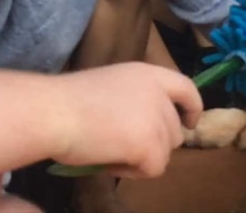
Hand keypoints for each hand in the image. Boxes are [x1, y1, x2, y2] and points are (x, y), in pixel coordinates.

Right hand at [50, 62, 201, 178]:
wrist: (54, 111)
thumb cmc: (68, 100)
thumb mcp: (112, 85)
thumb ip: (135, 98)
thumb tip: (142, 125)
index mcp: (147, 73)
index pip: (186, 87)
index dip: (192, 107)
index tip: (188, 122)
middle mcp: (159, 93)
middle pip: (174, 130)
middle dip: (153, 143)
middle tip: (121, 144)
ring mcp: (158, 119)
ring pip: (165, 152)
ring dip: (140, 158)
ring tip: (108, 149)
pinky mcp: (152, 145)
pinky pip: (153, 169)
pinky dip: (131, 172)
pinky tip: (108, 159)